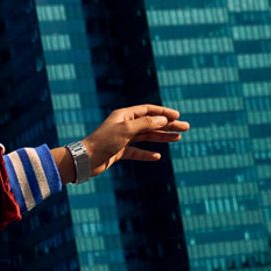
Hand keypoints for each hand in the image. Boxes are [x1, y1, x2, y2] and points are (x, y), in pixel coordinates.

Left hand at [71, 105, 188, 179]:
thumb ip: (146, 124)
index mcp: (124, 115)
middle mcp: (124, 125)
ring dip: (162, 137)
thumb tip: (164, 119)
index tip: (178, 116)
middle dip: (168, 125)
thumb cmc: (103, 142)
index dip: (164, 112)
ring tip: (178, 138)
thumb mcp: (127, 130)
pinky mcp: (119, 152)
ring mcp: (122, 139)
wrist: (85, 160)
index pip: (148, 110)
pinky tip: (157, 156)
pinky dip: (146, 154)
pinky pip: (136, 152)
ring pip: (146, 137)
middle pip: (150, 123)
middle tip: (185, 128)